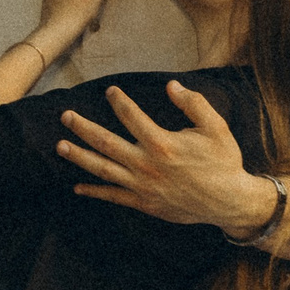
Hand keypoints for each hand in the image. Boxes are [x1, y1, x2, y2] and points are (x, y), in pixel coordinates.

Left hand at [55, 80, 269, 233]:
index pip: (131, 117)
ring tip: (60, 145)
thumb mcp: (216, 128)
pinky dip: (94, 192)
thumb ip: (194, 104)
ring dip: (80, 157)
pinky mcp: (144, 203)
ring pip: (103, 169)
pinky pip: (113, 196)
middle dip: (83, 128)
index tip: (110, 91)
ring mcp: (142, 185)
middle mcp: (146, 164)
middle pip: (106, 142)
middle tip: (65, 116)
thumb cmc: (224, 162)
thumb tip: (172, 85)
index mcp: (162, 143)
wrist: (229, 202)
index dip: (118, 102)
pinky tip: (77, 187)